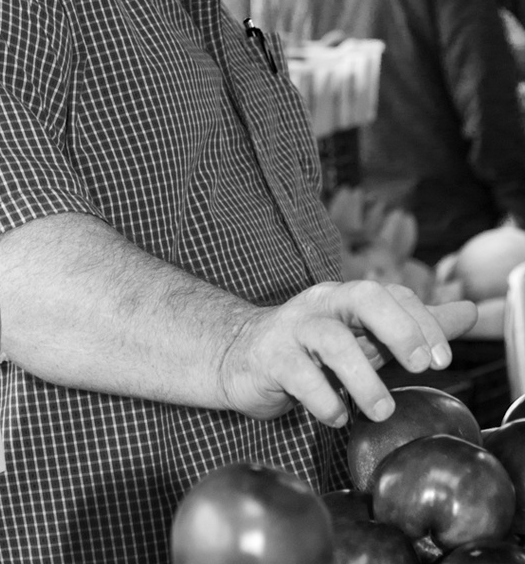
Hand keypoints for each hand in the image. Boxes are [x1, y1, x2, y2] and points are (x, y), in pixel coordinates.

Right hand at [218, 280, 476, 427]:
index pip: (392, 293)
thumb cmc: (314, 347)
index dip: (422, 320)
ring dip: (363, 378)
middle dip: (398, 327)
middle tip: (421, 366)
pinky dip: (323, 399)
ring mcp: (293, 328)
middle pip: (363, 296)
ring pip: (331, 340)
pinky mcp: (270, 357)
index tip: (443, 359)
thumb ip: (414, 324)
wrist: (240, 355)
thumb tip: (469, 312)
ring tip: (382, 411)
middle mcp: (323, 303)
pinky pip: (298, 375)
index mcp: (348, 296)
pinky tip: (336, 416)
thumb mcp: (365, 333)